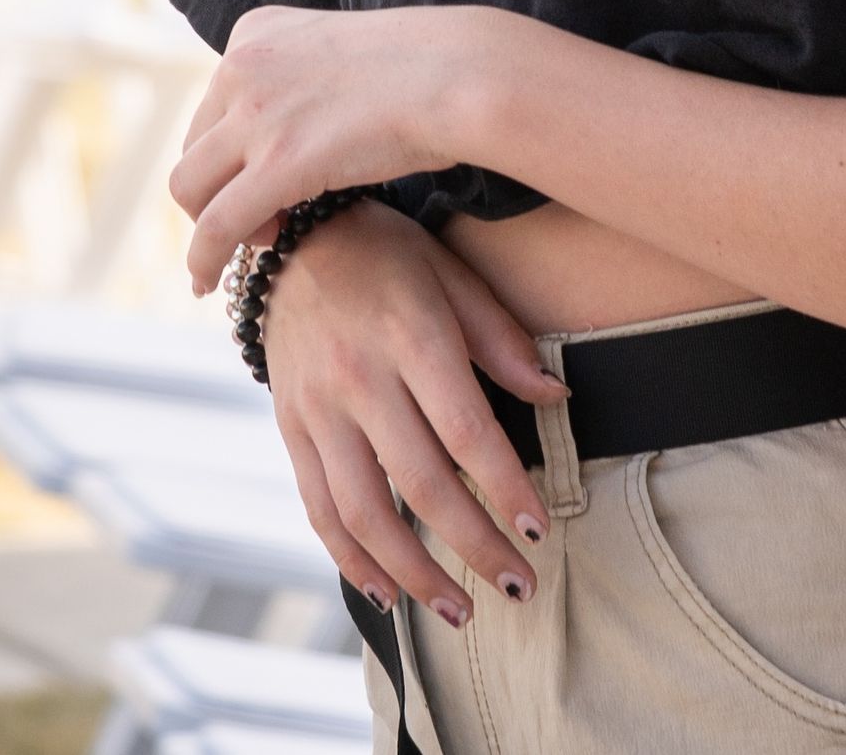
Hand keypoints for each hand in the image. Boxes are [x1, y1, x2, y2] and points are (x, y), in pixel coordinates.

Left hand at [170, 4, 501, 294]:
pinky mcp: (276, 164)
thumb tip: (289, 131)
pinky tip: (206, 284)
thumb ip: (301, 82)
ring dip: (209, 226)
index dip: (230, 155)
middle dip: (217, 191)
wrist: (459, 72)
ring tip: (249, 249)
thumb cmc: (423, 69)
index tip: (256, 181)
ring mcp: (255, 114)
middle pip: (194, 149)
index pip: (213, 107)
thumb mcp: (339, 54)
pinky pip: (215, 228)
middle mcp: (241, 65)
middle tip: (260, 222)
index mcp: (255, 30)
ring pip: (190, 188)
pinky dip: (202, 261)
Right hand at [256, 199, 564, 629]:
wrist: (293, 235)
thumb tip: (555, 398)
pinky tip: (387, 592)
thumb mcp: (452, 273)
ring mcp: (317, 408)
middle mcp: (360, 378)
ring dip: (414, 573)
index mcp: (411, 335)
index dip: (506, 487)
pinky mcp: (290, 428)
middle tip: (519, 587)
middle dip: (474, 545)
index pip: (467, 431)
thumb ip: (502, 339)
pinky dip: (350, 559)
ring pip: (364, 513)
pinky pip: (318, 508)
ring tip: (459, 610)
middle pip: (421, 483)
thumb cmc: (389, 254)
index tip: (539, 530)